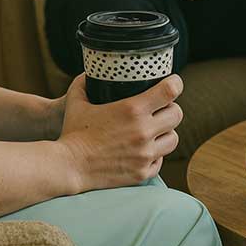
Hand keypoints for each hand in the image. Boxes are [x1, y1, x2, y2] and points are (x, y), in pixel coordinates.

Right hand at [57, 74, 183, 192]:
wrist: (68, 167)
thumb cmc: (71, 133)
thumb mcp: (77, 101)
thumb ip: (84, 83)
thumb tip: (89, 73)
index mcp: (132, 110)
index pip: (170, 91)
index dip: (175, 84)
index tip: (172, 83)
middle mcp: (143, 131)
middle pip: (176, 114)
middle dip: (170, 109)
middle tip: (160, 109)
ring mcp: (145, 154)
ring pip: (173, 139)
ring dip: (166, 133)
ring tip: (154, 131)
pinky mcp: (142, 173)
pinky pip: (160, 161)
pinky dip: (155, 155)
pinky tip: (143, 151)